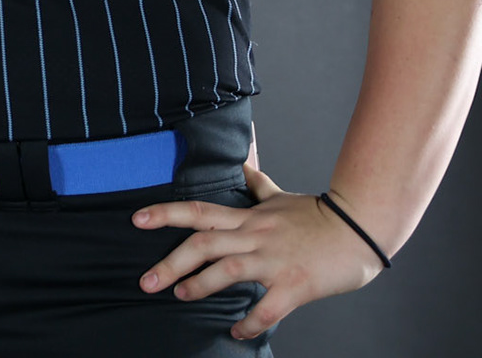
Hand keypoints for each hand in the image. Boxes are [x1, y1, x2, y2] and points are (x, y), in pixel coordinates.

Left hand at [133, 160, 384, 339]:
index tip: (136, 220)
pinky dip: (249, 322)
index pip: (198, 211)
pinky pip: (268, 308)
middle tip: (146, 282)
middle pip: (203, 243)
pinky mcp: (296, 284)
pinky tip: (235, 332)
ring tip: (181, 296)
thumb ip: (257, 185)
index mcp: (249, 218)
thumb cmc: (320, 215)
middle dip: (171, 263)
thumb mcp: (281, 197)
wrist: (362, 228)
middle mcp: (255, 236)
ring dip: (200, 286)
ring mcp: (275, 260)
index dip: (165, 213)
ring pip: (228, 271)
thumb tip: (241, 165)